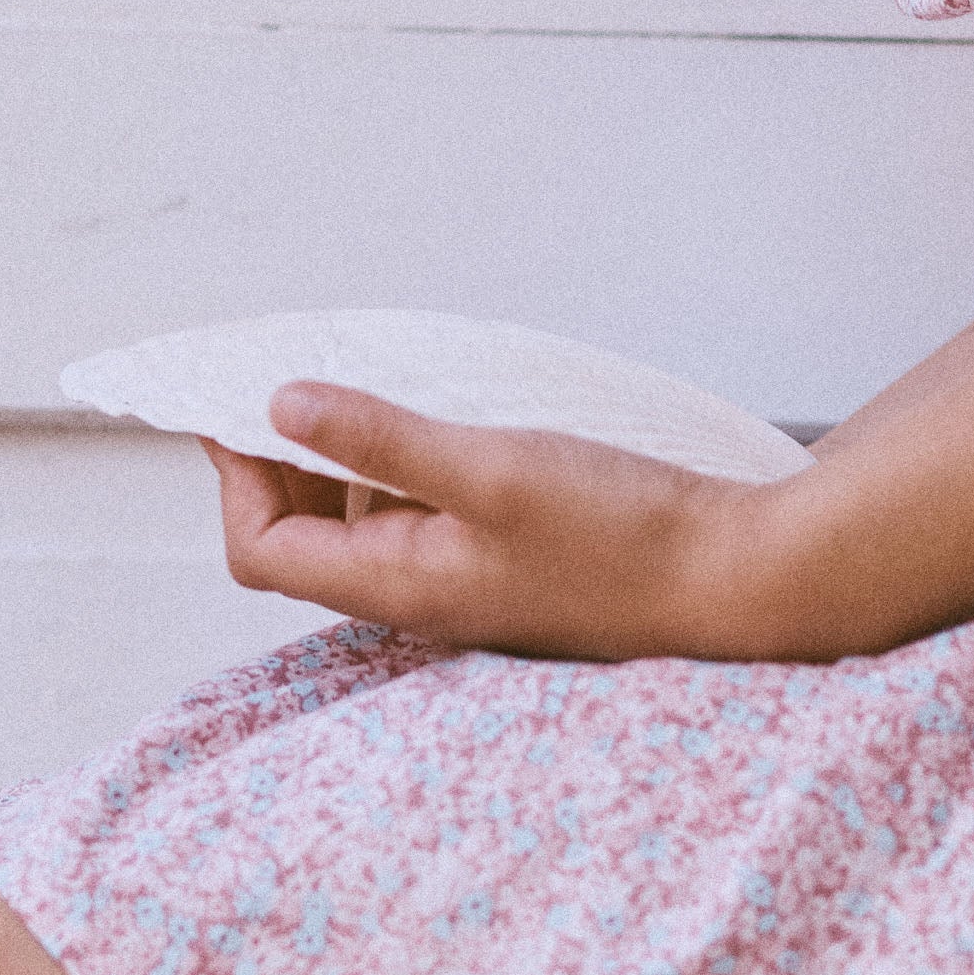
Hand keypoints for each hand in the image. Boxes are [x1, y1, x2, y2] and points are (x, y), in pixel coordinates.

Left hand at [207, 383, 831, 663]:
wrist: (735, 580)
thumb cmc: (624, 534)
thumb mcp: (493, 468)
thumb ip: (383, 439)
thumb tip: (281, 408)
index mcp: (401, 586)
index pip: (262, 550)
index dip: (238, 477)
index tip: (240, 402)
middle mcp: (420, 596)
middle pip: (305, 538)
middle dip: (286, 462)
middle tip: (297, 378)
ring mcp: (463, 584)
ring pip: (366, 523)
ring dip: (351, 458)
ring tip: (374, 386)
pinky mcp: (504, 565)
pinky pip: (424, 516)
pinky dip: (409, 467)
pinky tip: (442, 419)